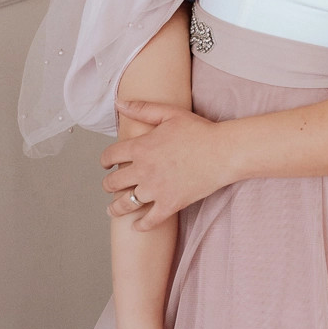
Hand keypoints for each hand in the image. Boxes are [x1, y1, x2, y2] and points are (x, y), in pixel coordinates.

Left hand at [101, 100, 230, 229]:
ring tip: (113, 209)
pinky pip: (149, 221)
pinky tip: (138, 225)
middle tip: (109, 186)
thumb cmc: (199, 130)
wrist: (223, 151)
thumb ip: (142, 108)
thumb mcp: (170, 113)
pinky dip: (141, 225)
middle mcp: (143, 170)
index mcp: (141, 147)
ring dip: (115, 208)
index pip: (110, 156)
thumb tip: (119, 102)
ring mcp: (156, 190)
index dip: (104, 161)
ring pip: (125, 204)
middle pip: (112, 183)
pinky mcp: (170, 204)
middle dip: (108, 185)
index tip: (105, 165)